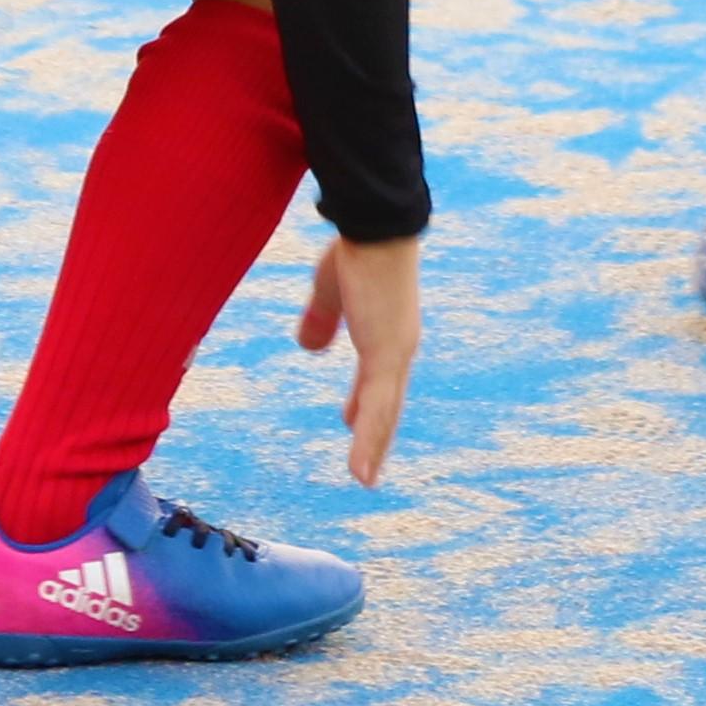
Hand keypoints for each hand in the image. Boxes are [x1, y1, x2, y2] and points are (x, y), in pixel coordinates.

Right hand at [292, 234, 421, 483]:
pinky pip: (376, 409)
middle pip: (385, 402)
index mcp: (385, 330)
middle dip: (375, 434)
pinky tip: (362, 469)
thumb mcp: (330, 289)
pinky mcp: (387, 355)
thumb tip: (308, 347)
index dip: (364, 403)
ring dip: (373, 448)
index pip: (375, 378)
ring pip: (383, 413)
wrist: (375, 225)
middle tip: (366, 467)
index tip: (351, 422)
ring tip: (364, 480)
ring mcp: (395, 353)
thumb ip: (321, 319)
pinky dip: (369, 441)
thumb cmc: (358, 247)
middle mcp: (397, 347)